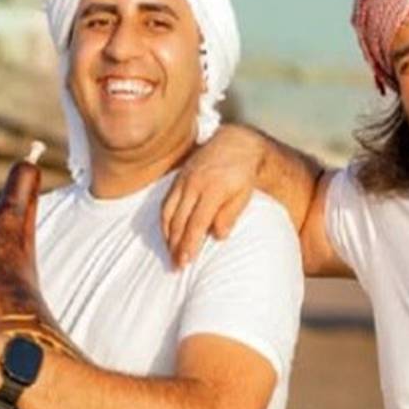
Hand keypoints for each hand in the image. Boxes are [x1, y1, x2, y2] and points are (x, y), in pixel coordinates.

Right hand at [162, 125, 263, 267]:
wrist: (233, 143)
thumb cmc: (242, 173)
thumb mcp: (244, 194)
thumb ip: (230, 215)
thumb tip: (218, 236)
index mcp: (212, 189)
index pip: (197, 223)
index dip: (190, 244)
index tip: (186, 261)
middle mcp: (193, 185)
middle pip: (179, 221)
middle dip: (175, 245)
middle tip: (176, 265)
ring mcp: (183, 181)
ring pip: (168, 212)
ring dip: (167, 236)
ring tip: (170, 253)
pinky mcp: (177, 179)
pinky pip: (166, 203)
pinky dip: (164, 221)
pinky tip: (167, 234)